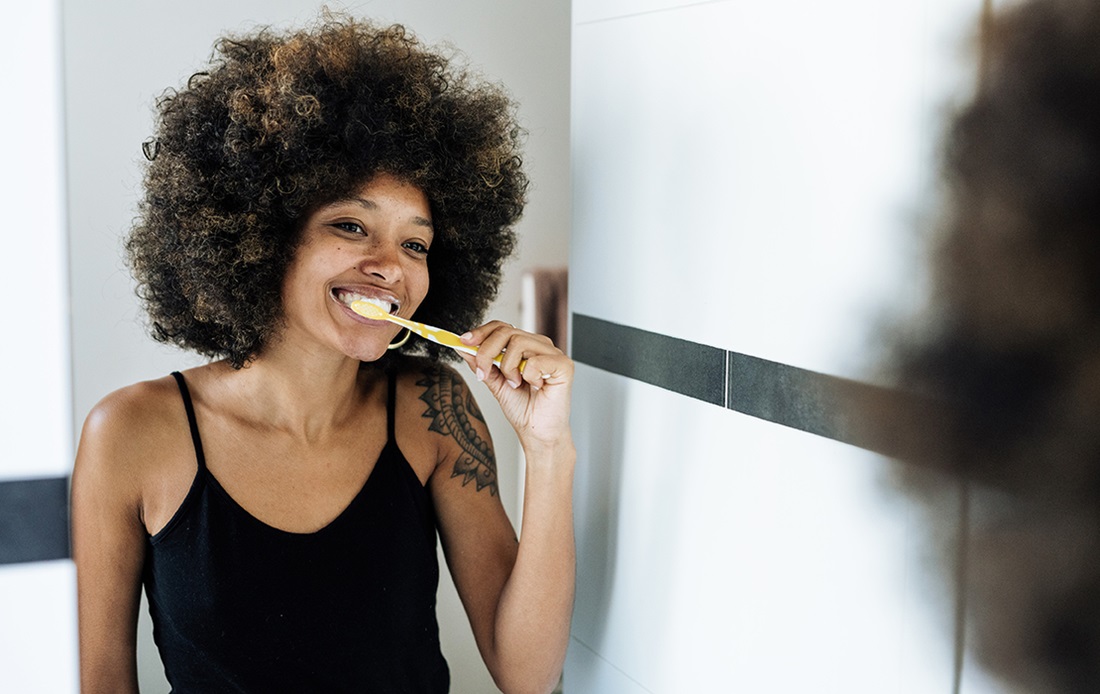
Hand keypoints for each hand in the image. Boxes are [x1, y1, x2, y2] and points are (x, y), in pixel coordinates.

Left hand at [459, 321, 573, 450]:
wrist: (538, 433)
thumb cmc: (523, 409)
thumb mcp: (495, 384)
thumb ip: (482, 364)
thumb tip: (463, 348)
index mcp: (525, 346)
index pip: (501, 327)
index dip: (481, 332)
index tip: (463, 342)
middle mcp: (539, 346)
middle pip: (507, 331)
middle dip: (486, 352)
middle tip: (483, 374)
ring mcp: (553, 354)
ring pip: (519, 343)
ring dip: (509, 368)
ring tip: (515, 385)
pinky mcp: (564, 365)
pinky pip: (535, 361)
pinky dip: (529, 376)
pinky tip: (536, 387)